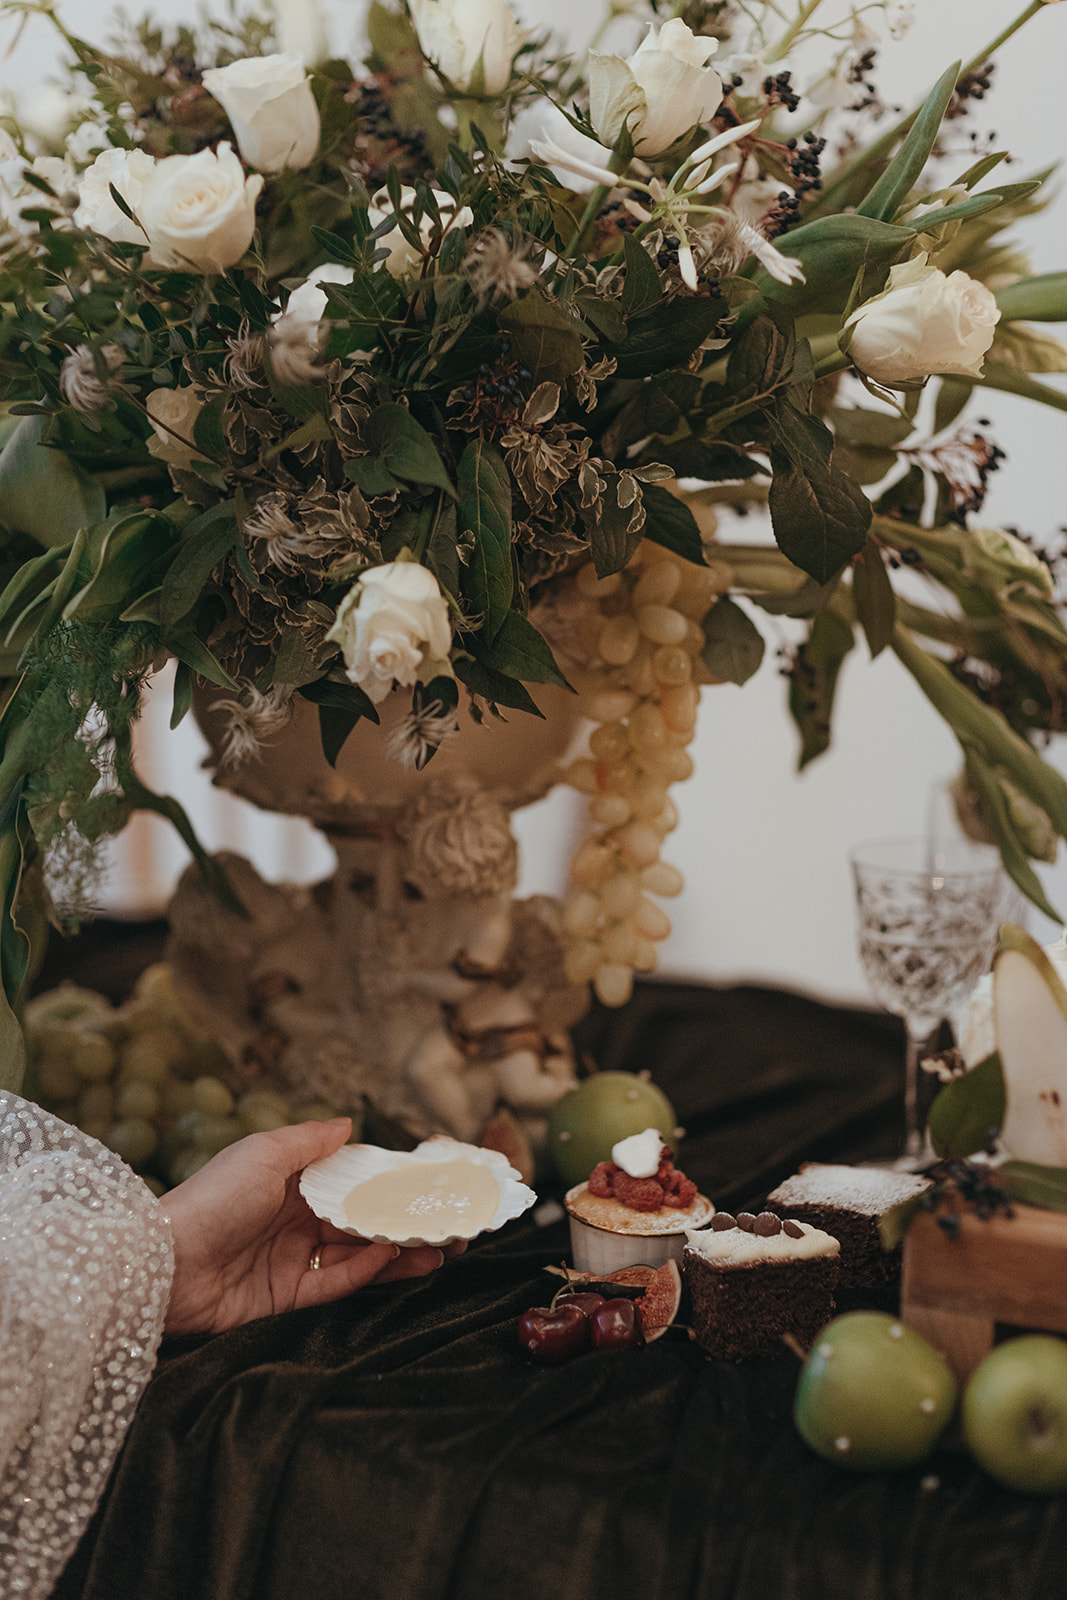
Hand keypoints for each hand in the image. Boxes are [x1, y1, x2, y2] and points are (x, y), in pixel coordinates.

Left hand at [162, 1117, 461, 1335]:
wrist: (164, 1265)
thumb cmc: (212, 1198)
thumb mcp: (263, 1154)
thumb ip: (310, 1142)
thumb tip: (350, 1124)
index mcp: (289, 1181)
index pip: (350, 1179)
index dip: (390, 1180)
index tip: (430, 1180)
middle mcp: (295, 1219)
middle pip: (362, 1219)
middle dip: (405, 1220)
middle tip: (449, 1222)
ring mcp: (293, 1258)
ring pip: (358, 1254)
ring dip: (398, 1250)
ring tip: (440, 1247)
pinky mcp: (288, 1297)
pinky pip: (336, 1282)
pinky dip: (366, 1271)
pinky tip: (395, 1258)